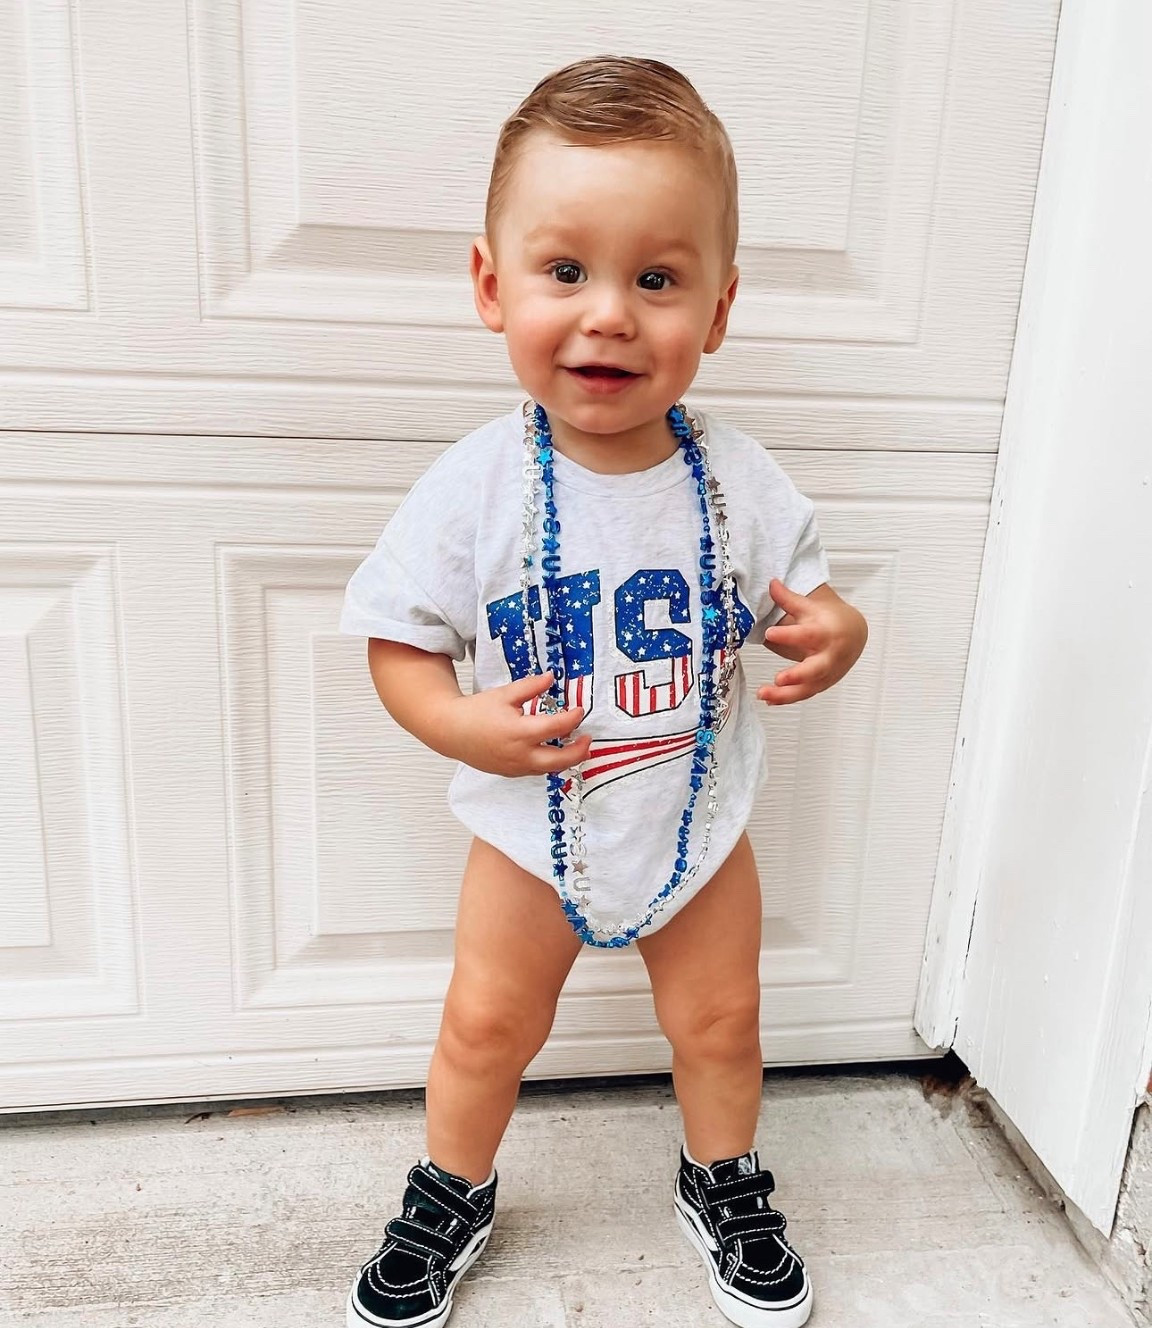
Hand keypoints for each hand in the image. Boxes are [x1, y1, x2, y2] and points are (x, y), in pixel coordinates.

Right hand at [442, 670, 592, 775]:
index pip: (557, 727)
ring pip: (550, 769)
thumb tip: (551, 678)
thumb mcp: (505, 694)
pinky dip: (548, 762)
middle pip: (561, 760)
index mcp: (520, 732)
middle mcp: (520, 754)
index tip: (579, 710)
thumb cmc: (476, 712)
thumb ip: (531, 687)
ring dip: (566, 759)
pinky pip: (536, 770)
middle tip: (587, 739)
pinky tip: (552, 751)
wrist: (451, 731)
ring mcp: (516, 767)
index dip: (573, 718)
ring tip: (574, 745)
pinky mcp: (511, 772)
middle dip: (579, 751)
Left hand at [758, 580, 866, 704]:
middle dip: (798, 675)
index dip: (789, 635)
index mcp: (825, 632)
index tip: (769, 633)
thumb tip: (770, 583)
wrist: (853, 635)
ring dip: (786, 694)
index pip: (807, 634)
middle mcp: (828, 655)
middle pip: (816, 669)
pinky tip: (768, 700)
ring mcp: (826, 673)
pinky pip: (803, 694)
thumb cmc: (827, 620)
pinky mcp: (821, 684)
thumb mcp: (809, 607)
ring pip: (808, 688)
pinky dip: (786, 699)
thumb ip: (788, 598)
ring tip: (763, 694)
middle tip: (779, 678)